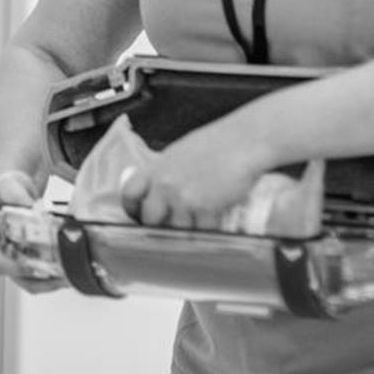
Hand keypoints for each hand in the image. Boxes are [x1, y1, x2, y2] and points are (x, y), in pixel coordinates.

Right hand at [0, 171, 63, 293]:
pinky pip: (47, 274)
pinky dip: (60, 274)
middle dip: (44, 282)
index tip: (32, 265)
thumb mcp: (7, 187)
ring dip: (55, 282)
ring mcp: (22, 261)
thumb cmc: (6, 191)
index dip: (15, 268)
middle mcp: (6, 256)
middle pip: (22, 279)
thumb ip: (15, 194)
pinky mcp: (36, 260)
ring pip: (37, 282)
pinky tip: (75, 268)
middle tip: (64, 276)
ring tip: (74, 275)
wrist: (15, 191)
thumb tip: (31, 205)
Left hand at [119, 120, 270, 229]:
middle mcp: (166, 184)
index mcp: (156, 168)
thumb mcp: (180, 153)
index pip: (129, 194)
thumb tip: (157, 191)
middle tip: (172, 226)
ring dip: (187, 231)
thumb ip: (165, 173)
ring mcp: (184, 199)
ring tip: (198, 222)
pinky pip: (201, 232)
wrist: (245, 141)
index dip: (132, 209)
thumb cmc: (217, 143)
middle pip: (150, 220)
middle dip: (159, 226)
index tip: (139, 216)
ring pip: (176, 231)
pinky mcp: (206, 210)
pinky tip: (214, 222)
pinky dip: (208, 231)